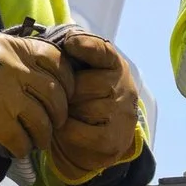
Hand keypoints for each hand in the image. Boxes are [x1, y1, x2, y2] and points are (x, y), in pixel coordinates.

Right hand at [0, 33, 70, 157]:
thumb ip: (18, 55)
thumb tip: (44, 73)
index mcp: (15, 48)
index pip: (57, 61)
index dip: (67, 81)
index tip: (65, 94)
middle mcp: (15, 68)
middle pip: (55, 94)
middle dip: (59, 114)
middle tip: (53, 123)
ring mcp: (5, 95)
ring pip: (42, 121)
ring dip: (43, 136)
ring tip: (38, 141)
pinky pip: (20, 140)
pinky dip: (22, 148)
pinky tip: (18, 149)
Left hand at [40, 25, 143, 179]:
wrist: (98, 144)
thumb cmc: (84, 100)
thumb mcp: (84, 74)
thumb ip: (75, 58)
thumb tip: (61, 41)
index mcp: (116, 66)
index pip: (103, 52)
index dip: (86, 46)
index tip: (70, 42)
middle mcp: (124, 88)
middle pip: (80, 84)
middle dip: (66, 92)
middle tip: (66, 98)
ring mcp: (121, 115)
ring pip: (78, 108)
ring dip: (65, 113)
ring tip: (69, 115)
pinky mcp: (112, 140)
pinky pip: (75, 131)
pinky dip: (65, 131)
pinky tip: (68, 129)